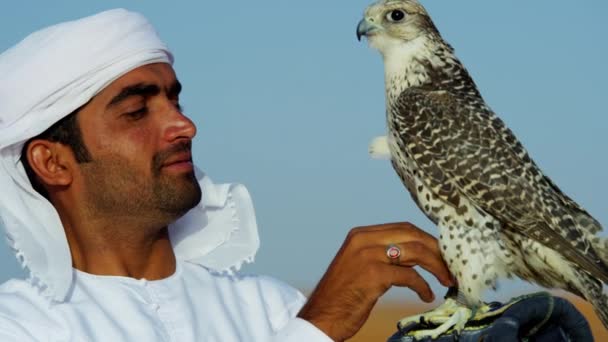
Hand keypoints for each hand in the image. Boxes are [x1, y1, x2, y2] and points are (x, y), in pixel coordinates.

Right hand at [297, 222, 453, 340]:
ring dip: (436, 267)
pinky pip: (409, 276)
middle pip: (413, 235)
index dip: (427, 240)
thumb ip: (382, 254)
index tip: (442, 254)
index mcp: (360, 234)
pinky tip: (426, 296)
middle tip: (451, 267)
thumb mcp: (359, 265)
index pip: (404, 228)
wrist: (321, 317)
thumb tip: (417, 255)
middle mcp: (363, 239)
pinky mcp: (373, 275)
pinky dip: (423, 286)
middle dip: (437, 250)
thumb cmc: (342, 296)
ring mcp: (368, 255)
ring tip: (447, 281)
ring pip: (415, 252)